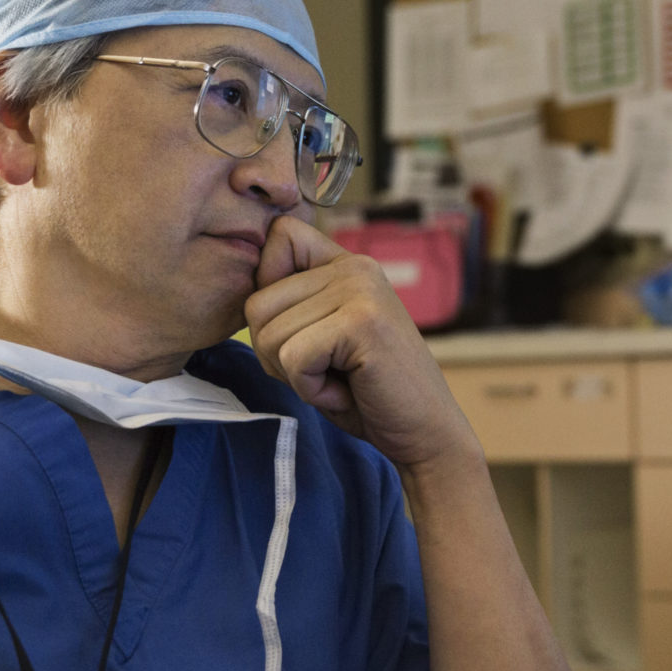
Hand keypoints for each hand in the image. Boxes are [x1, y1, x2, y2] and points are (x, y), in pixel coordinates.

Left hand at [244, 218, 479, 471]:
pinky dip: (310, 388)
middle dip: (277, 354)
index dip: (270, 293)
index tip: (306, 332)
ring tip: (341, 380)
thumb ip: (292, 308)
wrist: (425, 433)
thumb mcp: (323, 338)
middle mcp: (354, 267)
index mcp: (346, 264)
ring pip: (269, 335)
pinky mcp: (361, 323)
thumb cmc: (367, 393)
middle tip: (326, 371)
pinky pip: (292, 358)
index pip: (279, 237)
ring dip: (295, 375)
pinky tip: (347, 391)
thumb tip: (246, 295)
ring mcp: (360, 291)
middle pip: (257, 304)